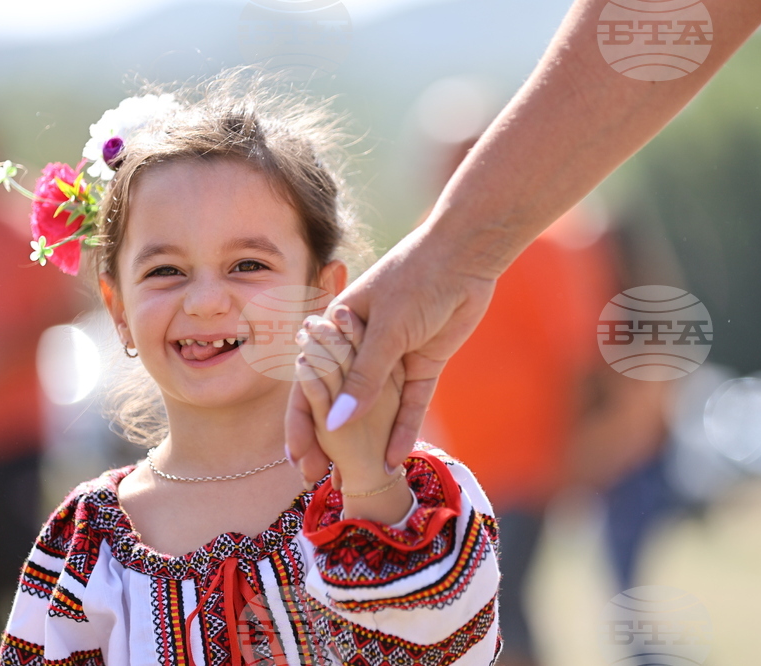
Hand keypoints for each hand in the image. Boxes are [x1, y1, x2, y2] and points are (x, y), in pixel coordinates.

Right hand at [287, 222, 495, 483]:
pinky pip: (410, 405)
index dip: (302, 423)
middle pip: (340, 403)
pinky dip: (403, 429)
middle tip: (320, 479)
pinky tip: (396, 459)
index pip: (311, 384)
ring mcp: (393, 358)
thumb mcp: (385, 330)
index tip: (296, 458)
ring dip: (366, 442)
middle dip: (330, 442)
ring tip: (359, 480)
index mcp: (337, 330)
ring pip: (375, 409)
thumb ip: (363, 379)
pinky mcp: (423, 364)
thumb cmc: (415, 279)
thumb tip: (337, 423)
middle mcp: (360, 347)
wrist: (464, 257)